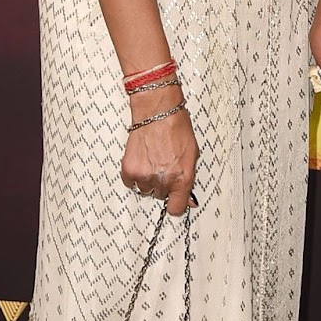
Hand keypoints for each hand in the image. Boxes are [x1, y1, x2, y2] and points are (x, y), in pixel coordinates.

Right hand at [121, 95, 197, 216]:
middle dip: (163, 184)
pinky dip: (135, 175)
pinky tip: (143, 160)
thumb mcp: (192, 155)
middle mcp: (163, 180)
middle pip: (160, 196)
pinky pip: (131, 183)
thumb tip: (189, 200)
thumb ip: (189, 180)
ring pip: (145, 190)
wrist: (157, 112)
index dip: (176, 204)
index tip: (175, 200)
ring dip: (149, 179)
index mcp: (182, 178)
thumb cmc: (177, 128)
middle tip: (164, 166)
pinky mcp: (129, 170)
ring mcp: (144, 176)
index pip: (176, 209)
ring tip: (153, 160)